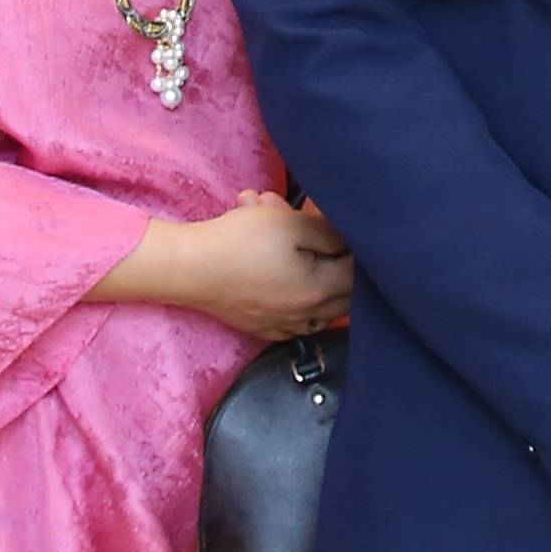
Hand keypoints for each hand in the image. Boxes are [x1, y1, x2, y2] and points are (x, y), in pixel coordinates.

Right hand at [101, 189, 354, 341]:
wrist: (190, 267)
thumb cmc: (239, 243)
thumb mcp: (292, 224)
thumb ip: (330, 234)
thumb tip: (350, 242)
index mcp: (319, 292)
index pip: (360, 276)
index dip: (360, 251)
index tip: (352, 233)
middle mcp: (306, 316)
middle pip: (344, 295)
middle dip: (339, 263)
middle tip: (328, 239)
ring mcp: (283, 325)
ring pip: (319, 305)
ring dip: (315, 275)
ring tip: (295, 247)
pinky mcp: (262, 327)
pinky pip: (293, 314)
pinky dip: (294, 292)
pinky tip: (279, 269)